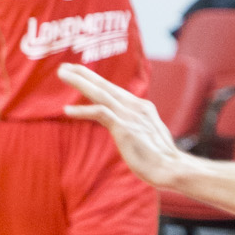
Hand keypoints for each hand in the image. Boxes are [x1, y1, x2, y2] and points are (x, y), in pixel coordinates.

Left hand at [58, 63, 181, 186]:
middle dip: (84, 74)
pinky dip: (83, 110)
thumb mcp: (147, 132)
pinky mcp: (124, 128)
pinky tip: (67, 110)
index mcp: (141, 106)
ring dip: (79, 82)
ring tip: (62, 74)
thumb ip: (134, 123)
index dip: (95, 80)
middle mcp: (136, 106)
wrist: (172, 168)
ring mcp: (130, 116)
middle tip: (64, 66)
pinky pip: (100, 113)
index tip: (78, 72)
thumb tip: (122, 124)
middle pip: (105, 85)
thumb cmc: (159, 156)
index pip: (114, 89)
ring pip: (100, 93)